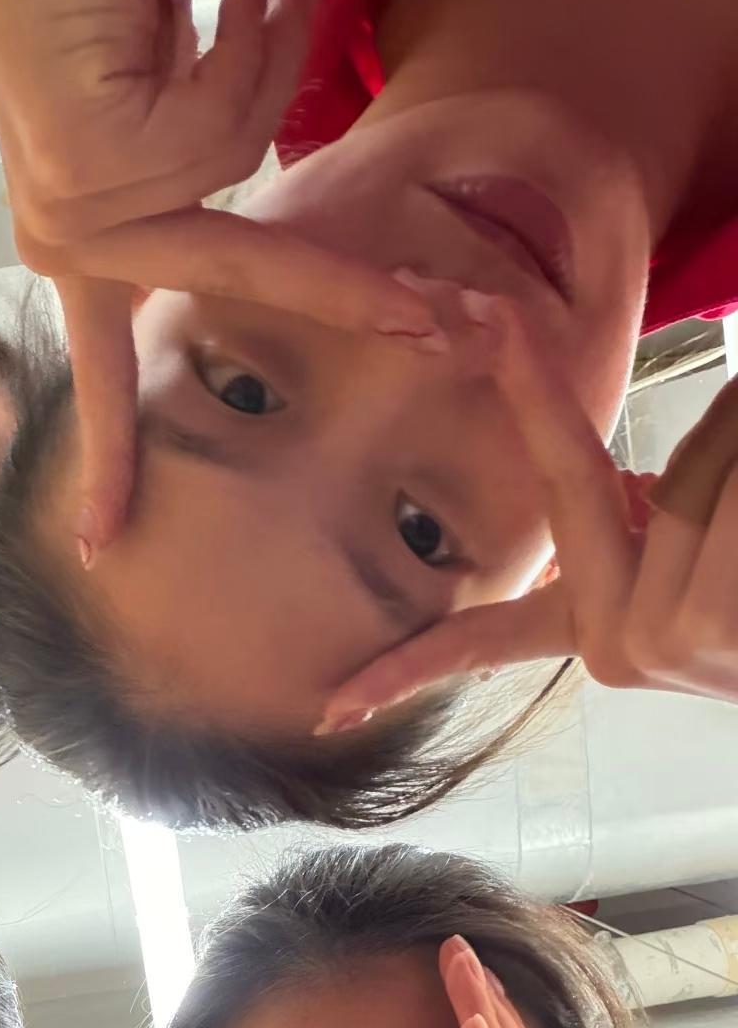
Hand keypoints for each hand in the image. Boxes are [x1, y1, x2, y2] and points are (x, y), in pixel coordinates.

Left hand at [0, 0, 440, 546]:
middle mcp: (70, 237)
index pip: (104, 366)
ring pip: (239, 163)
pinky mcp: (87, 172)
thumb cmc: (98, 1)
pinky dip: (239, 40)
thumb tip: (251, 207)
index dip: (113, 455)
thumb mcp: (167, 106)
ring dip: (257, 59)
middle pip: (243, 273)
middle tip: (433, 321)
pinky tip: (199, 0)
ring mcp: (75, 210)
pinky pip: (223, 128)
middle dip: (351, 291)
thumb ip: (204, 159)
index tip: (104, 543)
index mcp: (82, 241)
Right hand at [318, 295, 737, 732]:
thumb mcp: (699, 544)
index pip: (481, 644)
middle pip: (581, 477)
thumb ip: (647, 509)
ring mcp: (654, 643)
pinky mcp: (688, 626)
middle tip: (475, 313)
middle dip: (573, 400)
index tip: (329, 714)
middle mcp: (615, 650)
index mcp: (599, 634)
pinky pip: (717, 488)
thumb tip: (596, 445)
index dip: (402, 670)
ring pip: (690, 471)